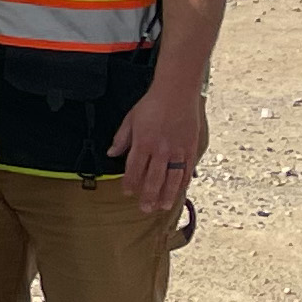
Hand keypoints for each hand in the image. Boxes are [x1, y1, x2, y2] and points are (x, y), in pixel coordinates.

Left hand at [108, 78, 207, 214]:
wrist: (176, 92)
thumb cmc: (152, 104)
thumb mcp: (130, 119)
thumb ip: (121, 138)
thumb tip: (111, 154)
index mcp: (143, 142)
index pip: (134, 169)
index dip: (130, 183)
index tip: (127, 193)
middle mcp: (161, 149)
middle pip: (153, 178)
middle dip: (148, 195)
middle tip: (145, 208)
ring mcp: (177, 150)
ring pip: (172, 178)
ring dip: (167, 194)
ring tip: (163, 206)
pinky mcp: (190, 148)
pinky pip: (187, 170)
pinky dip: (183, 182)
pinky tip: (179, 191)